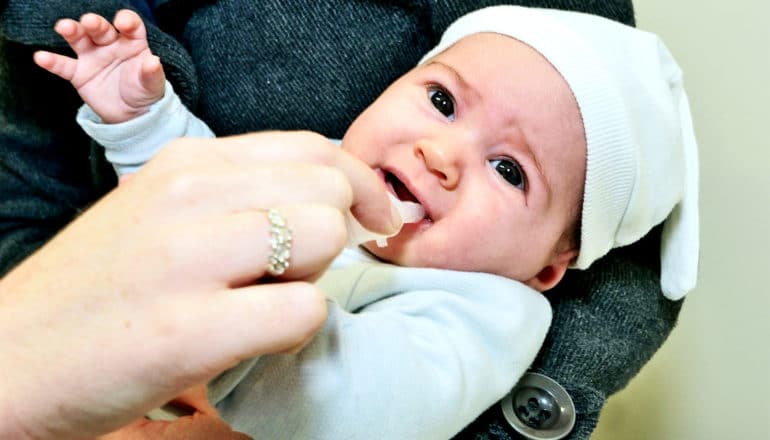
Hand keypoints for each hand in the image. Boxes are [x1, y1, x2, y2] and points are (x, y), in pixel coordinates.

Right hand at [0, 132, 398, 438]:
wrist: (12, 360)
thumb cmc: (100, 287)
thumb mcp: (159, 211)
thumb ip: (236, 194)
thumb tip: (329, 200)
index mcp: (184, 164)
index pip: (311, 146)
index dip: (358, 184)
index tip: (371, 219)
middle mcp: (187, 197)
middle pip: (329, 188)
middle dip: (338, 232)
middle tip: (301, 269)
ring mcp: (186, 261)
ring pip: (323, 237)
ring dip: (314, 276)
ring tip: (264, 301)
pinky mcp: (188, 331)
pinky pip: (302, 309)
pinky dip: (297, 328)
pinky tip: (254, 338)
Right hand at [34, 9, 164, 122]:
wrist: (132, 115)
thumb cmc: (145, 92)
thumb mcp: (152, 84)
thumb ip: (152, 73)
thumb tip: (153, 61)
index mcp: (133, 43)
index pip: (130, 26)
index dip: (127, 21)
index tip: (123, 23)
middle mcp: (111, 45)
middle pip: (101, 29)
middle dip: (94, 24)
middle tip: (89, 22)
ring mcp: (93, 57)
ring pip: (80, 39)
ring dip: (72, 31)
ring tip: (63, 27)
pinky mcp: (79, 73)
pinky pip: (64, 66)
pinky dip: (53, 62)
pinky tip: (41, 58)